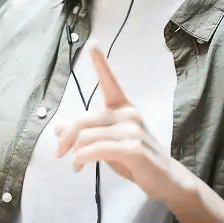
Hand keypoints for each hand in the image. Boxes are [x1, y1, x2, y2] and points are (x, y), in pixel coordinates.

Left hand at [55, 40, 197, 204]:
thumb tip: (57, 127)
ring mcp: (132, 130)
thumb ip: (87, 133)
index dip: (100, 61)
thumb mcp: (108, 143)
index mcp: (124, 108)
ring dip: (74, 153)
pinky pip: (96, 149)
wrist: (166, 180)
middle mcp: (128, 114)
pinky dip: (82, 158)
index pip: (110, 81)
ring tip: (75, 164)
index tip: (93, 42)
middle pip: (83, 119)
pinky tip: (80, 166)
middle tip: (58, 153)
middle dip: (66, 137)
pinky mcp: (133, 148)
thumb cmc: (135, 160)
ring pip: (86, 136)